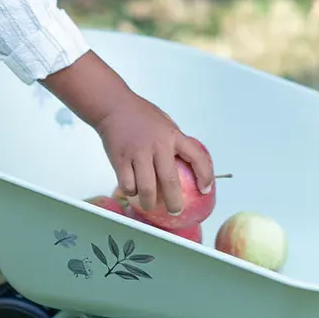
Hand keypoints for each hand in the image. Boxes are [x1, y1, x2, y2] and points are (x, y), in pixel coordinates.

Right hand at [40, 49, 213, 214]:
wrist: (113, 106)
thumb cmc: (141, 114)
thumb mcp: (165, 122)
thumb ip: (174, 140)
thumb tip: (185, 162)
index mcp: (173, 135)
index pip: (197, 157)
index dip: (205, 176)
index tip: (205, 189)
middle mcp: (158, 145)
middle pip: (170, 181)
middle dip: (175, 202)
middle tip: (176, 210)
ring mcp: (138, 153)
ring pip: (147, 189)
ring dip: (150, 203)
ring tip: (150, 206)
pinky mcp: (120, 159)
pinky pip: (128, 185)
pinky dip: (131, 192)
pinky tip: (133, 190)